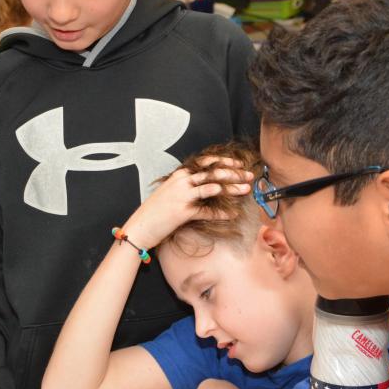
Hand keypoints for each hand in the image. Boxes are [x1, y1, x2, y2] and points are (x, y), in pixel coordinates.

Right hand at [121, 159, 252, 249]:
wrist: (140, 226)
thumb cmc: (155, 211)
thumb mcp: (169, 191)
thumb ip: (186, 185)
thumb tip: (205, 184)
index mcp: (179, 174)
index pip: (206, 162)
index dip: (225, 161)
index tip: (239, 164)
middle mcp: (181, 182)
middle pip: (213, 173)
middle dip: (234, 173)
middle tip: (249, 176)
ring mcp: (182, 196)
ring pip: (213, 188)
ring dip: (232, 189)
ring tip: (246, 190)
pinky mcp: (183, 212)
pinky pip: (208, 211)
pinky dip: (222, 212)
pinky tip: (233, 214)